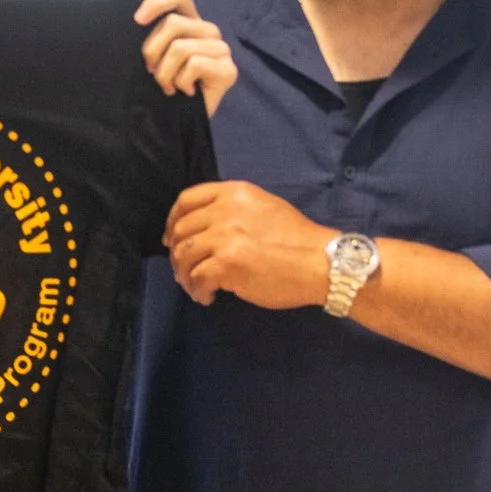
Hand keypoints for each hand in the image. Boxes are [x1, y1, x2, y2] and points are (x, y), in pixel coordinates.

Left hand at [136, 0, 236, 116]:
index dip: (157, 1)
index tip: (138, 20)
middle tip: (153, 72)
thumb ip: (153, 36)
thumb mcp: (154, 56)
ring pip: (180, 48)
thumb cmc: (167, 86)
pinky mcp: (228, 70)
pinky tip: (187, 92)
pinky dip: (181, 83)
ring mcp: (221, 49)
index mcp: (191, 22)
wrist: (183, 120)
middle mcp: (208, 31)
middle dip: (152, 51)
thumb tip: (138, 20)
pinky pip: (194, 65)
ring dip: (165, 74)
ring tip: (168, 87)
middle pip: (173, 23)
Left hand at [164, 180, 336, 310]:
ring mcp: (224, 236)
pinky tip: (208, 298)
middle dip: (177, 254)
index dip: (173, 221)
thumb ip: (234, 209)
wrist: (319, 262)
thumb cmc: (297, 239)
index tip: (171, 238)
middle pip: (182, 230)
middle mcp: (224, 210)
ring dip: (184, 276)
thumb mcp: (264, 207)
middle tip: (183, 272)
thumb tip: (205, 227)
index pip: (186, 200)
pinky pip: (197, 278)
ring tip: (195, 288)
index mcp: (233, 193)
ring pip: (184, 256)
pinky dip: (198, 291)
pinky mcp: (226, 263)